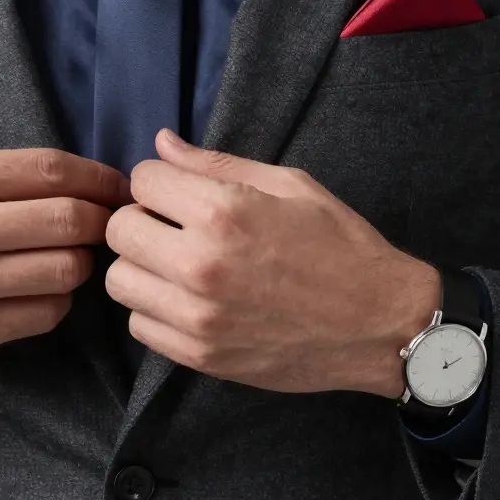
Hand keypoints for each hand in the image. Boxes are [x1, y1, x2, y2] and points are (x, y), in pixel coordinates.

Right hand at [0, 149, 130, 383]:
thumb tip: (85, 183)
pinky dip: (58, 300)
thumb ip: (1, 179)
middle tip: (107, 225)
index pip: (54, 170)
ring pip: (68, 269)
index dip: (100, 178)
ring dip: (83, 263)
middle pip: (73, 219)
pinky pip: (46, 313)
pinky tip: (42, 290)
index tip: (119, 187)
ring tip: (70, 257)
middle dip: (103, 221)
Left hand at [105, 129, 439, 398]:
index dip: (161, 181)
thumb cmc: (342, 247)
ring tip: (179, 266)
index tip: (182, 193)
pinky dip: (154, 310)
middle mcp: (202, 264)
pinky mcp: (200, 356)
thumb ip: (217, 164)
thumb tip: (162, 143)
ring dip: (142, 267)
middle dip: (143, 220)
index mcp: (224, 211)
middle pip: (119, 229)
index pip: (142, 179)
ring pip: (119, 281)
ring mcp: (197, 316)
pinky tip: (188, 301)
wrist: (381, 325)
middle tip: (175, 228)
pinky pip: (139, 326)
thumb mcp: (290, 186)